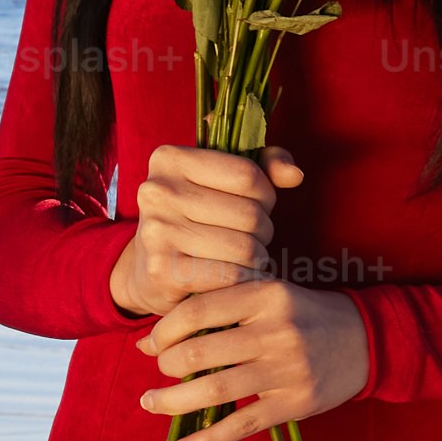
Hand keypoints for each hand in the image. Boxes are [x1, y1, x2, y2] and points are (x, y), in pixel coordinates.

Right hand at [110, 143, 303, 317]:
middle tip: (251, 240)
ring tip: (244, 260)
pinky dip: (244, 281)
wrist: (147, 271)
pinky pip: (230, 276)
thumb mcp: (222, 182)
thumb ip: (264, 167)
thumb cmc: (196, 219)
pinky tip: (236, 280)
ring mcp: (157, 231)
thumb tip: (295, 175)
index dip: (266, 196)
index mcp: (170, 159)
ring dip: (256, 259)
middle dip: (263, 232)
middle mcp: (157, 191)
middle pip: (249, 214)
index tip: (257, 207)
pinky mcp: (163, 270)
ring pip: (244, 248)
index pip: (248, 175)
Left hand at [137, 279, 369, 440]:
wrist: (366, 340)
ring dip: (173, 402)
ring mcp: (287, 369)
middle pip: (201, 351)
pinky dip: (206, 440)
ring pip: (216, 390)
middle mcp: (276, 330)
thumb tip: (148, 340)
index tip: (151, 343)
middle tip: (158, 372)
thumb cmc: (304, 314)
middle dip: (168, 365)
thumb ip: (216, 310)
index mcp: (266, 294)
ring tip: (151, 404)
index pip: (199, 310)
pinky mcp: (295, 403)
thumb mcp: (268, 296)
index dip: (165, 329)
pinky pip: (241, 425)